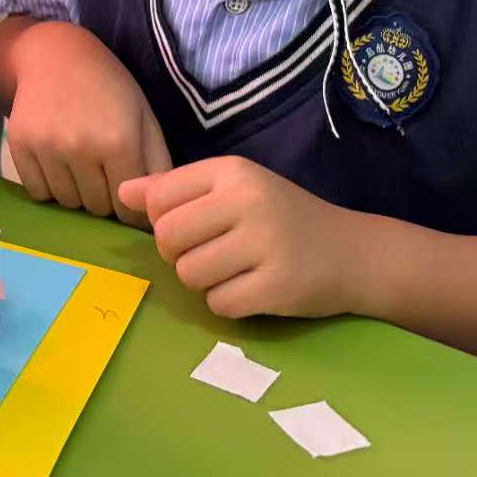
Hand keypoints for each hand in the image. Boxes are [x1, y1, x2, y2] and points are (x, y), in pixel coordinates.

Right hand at [2, 22, 170, 227]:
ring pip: (67, 203)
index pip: (128, 210)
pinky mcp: (19, 146)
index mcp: (119, 142)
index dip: (131, 206)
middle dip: (104, 197)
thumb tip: (156, 213)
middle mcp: (81, 147)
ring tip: (80, 164)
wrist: (55, 54)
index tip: (127, 191)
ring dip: (77, 193)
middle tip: (103, 170)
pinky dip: (49, 186)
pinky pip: (38, 192)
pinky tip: (57, 162)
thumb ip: (157, 165)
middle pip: (97, 208)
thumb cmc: (108, 86)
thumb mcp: (144, 117)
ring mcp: (46, 147)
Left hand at [119, 156, 366, 318]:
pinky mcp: (277, 286)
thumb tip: (123, 191)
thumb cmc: (281, 217)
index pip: (159, 199)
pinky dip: (229, 304)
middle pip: (168, 238)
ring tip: (235, 271)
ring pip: (189, 274)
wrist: (352, 252)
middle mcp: (247, 201)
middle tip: (210, 254)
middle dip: (178, 254)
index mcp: (231, 172)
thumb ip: (176, 190)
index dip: (163, 221)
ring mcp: (264, 244)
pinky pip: (219, 304)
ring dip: (204, 282)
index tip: (191, 228)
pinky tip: (253, 289)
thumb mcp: (232, 190)